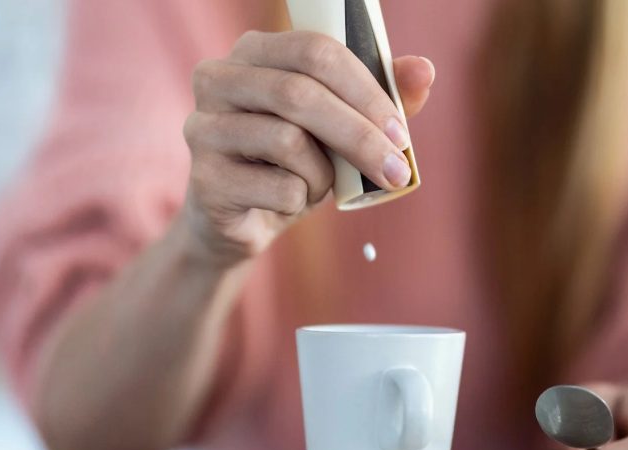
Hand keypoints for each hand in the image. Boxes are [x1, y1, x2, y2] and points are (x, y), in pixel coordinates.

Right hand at [181, 30, 434, 265]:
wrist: (241, 221)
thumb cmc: (292, 162)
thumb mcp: (338, 127)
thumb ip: (379, 96)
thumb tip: (424, 70)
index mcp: (253, 51)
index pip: (314, 51)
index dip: (365, 89)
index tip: (400, 130)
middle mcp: (217, 79)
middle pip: (299, 94)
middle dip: (359, 135)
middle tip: (396, 169)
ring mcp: (203, 128)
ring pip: (289, 142)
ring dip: (323, 173)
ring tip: (319, 184)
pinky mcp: (204, 179)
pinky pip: (278, 188)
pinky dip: (301, 200)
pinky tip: (287, 201)